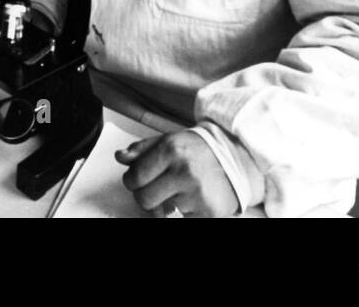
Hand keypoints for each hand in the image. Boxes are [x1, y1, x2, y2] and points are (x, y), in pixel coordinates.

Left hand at [116, 132, 238, 217]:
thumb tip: (121, 157)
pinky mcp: (207, 212)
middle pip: (144, 198)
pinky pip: (181, 218)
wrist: (237, 160)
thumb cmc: (200, 150)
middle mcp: (183, 171)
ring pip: (161, 210)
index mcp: (171, 150)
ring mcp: (196, 193)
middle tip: (155, 188)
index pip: (135, 176)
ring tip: (178, 190)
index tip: (136, 180)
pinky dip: (182, 211)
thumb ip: (142, 149)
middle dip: (145, 195)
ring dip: (165, 203)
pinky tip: (190, 198)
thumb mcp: (169, 140)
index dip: (132, 180)